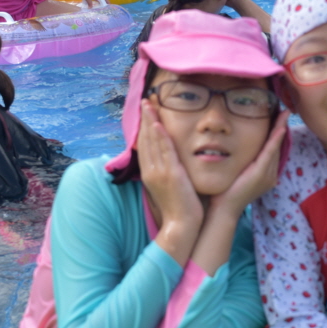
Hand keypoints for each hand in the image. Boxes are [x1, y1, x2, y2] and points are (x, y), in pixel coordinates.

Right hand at [137, 99, 203, 264]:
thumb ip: (168, 172)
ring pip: (152, 142)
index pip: (144, 145)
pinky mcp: (171, 175)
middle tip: (145, 100)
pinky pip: (164, 151)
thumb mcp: (170, 186)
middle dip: (144, 119)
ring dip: (150, 121)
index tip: (145, 111)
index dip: (144, 127)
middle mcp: (151, 171)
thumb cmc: (180, 208)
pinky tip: (158, 123)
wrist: (182, 226)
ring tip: (149, 104)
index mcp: (149, 173)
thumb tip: (170, 160)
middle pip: (145, 139)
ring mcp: (159, 172)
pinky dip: (160, 136)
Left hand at [209, 112, 288, 218]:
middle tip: (284, 111)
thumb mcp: (235, 172)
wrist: (223, 209)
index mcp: (265, 174)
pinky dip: (275, 140)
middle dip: (281, 127)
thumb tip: (233, 146)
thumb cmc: (224, 192)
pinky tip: (279, 128)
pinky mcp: (261, 174)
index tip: (278, 117)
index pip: (272, 149)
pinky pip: (270, 153)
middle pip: (277, 146)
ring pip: (275, 147)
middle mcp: (270, 174)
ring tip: (283, 114)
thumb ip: (240, 161)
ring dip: (280, 129)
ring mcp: (268, 175)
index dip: (276, 133)